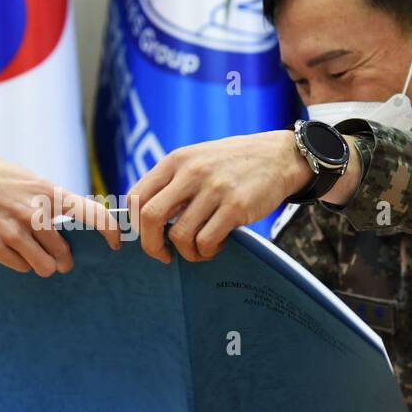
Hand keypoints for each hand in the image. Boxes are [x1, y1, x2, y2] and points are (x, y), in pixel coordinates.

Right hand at [0, 147, 119, 275]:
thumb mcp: (25, 178)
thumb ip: (48, 199)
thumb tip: (71, 219)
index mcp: (45, 191)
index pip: (90, 213)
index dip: (108, 231)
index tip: (116, 243)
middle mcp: (33, 213)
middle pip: (64, 251)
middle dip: (63, 258)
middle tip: (59, 258)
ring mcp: (12, 231)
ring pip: (44, 266)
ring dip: (42, 265)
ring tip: (34, 255)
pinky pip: (20, 267)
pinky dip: (20, 263)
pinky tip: (9, 250)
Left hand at [126, 131, 308, 262]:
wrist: (279, 155)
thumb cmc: (232, 164)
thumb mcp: (196, 160)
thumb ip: (170, 183)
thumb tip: (142, 220)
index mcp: (175, 160)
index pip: (136, 196)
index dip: (133, 224)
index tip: (143, 237)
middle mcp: (191, 172)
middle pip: (150, 217)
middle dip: (151, 245)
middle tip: (163, 255)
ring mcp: (214, 189)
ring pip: (180, 235)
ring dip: (186, 253)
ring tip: (199, 249)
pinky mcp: (236, 206)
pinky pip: (207, 241)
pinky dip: (207, 251)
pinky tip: (217, 245)